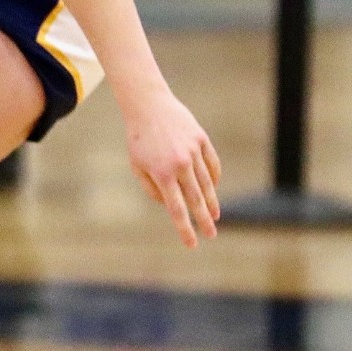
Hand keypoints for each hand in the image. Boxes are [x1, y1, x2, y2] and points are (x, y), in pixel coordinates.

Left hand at [124, 91, 221, 247]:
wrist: (148, 106)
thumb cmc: (139, 140)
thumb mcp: (137, 166)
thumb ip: (152, 189)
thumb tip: (170, 204)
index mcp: (162, 173)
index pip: (177, 208)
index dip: (185, 228)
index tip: (192, 244)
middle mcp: (180, 164)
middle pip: (196, 199)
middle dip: (204, 220)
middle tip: (212, 235)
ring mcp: (193, 151)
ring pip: (207, 183)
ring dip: (212, 201)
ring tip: (215, 216)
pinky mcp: (202, 140)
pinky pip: (212, 165)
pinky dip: (214, 178)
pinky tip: (213, 189)